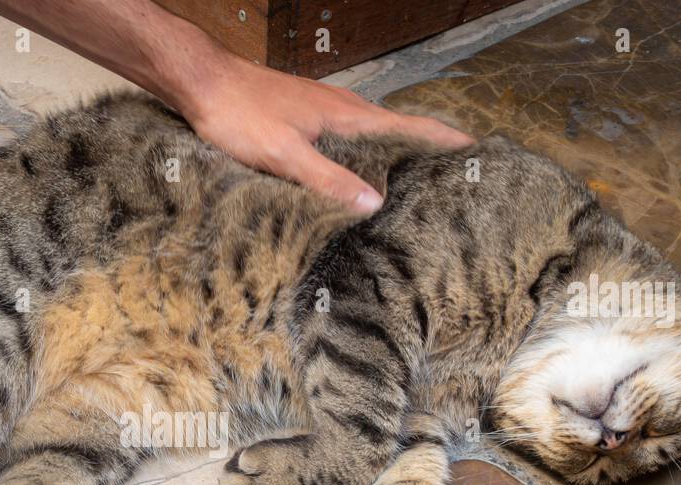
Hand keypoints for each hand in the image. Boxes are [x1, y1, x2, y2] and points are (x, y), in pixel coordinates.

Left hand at [177, 56, 472, 214]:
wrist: (203, 84)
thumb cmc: (240, 115)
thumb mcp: (285, 155)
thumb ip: (329, 179)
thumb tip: (374, 205)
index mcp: (349, 116)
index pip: (412, 127)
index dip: (446, 142)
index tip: (477, 155)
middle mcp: (344, 110)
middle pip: (399, 132)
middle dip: (428, 155)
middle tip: (453, 183)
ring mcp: (325, 112)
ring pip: (373, 136)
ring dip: (396, 156)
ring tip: (414, 185)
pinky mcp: (306, 119)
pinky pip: (349, 139)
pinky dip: (365, 155)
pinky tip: (357, 174)